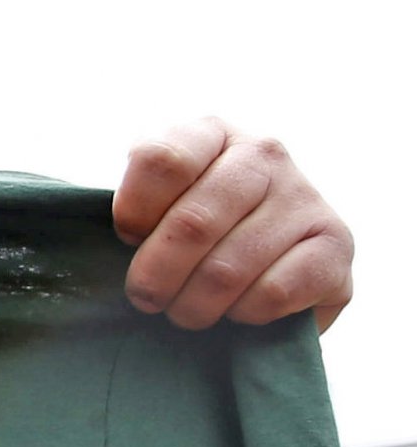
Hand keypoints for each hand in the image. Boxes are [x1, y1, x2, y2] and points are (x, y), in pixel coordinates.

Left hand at [114, 120, 352, 330]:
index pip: (161, 159)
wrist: (272, 259)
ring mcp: (306, 197)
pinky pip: (274, 293)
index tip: (126, 240)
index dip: (133, 212)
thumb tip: (109, 239)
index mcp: (211, 132)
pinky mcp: (337, 245)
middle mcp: (265, 153)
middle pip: (192, 222)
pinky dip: (243, 314)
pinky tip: (237, 310)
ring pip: (229, 267)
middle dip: (155, 276)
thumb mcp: (154, 202)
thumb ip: (132, 205)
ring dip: (194, 305)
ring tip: (186, 311)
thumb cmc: (193, 232)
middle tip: (145, 299)